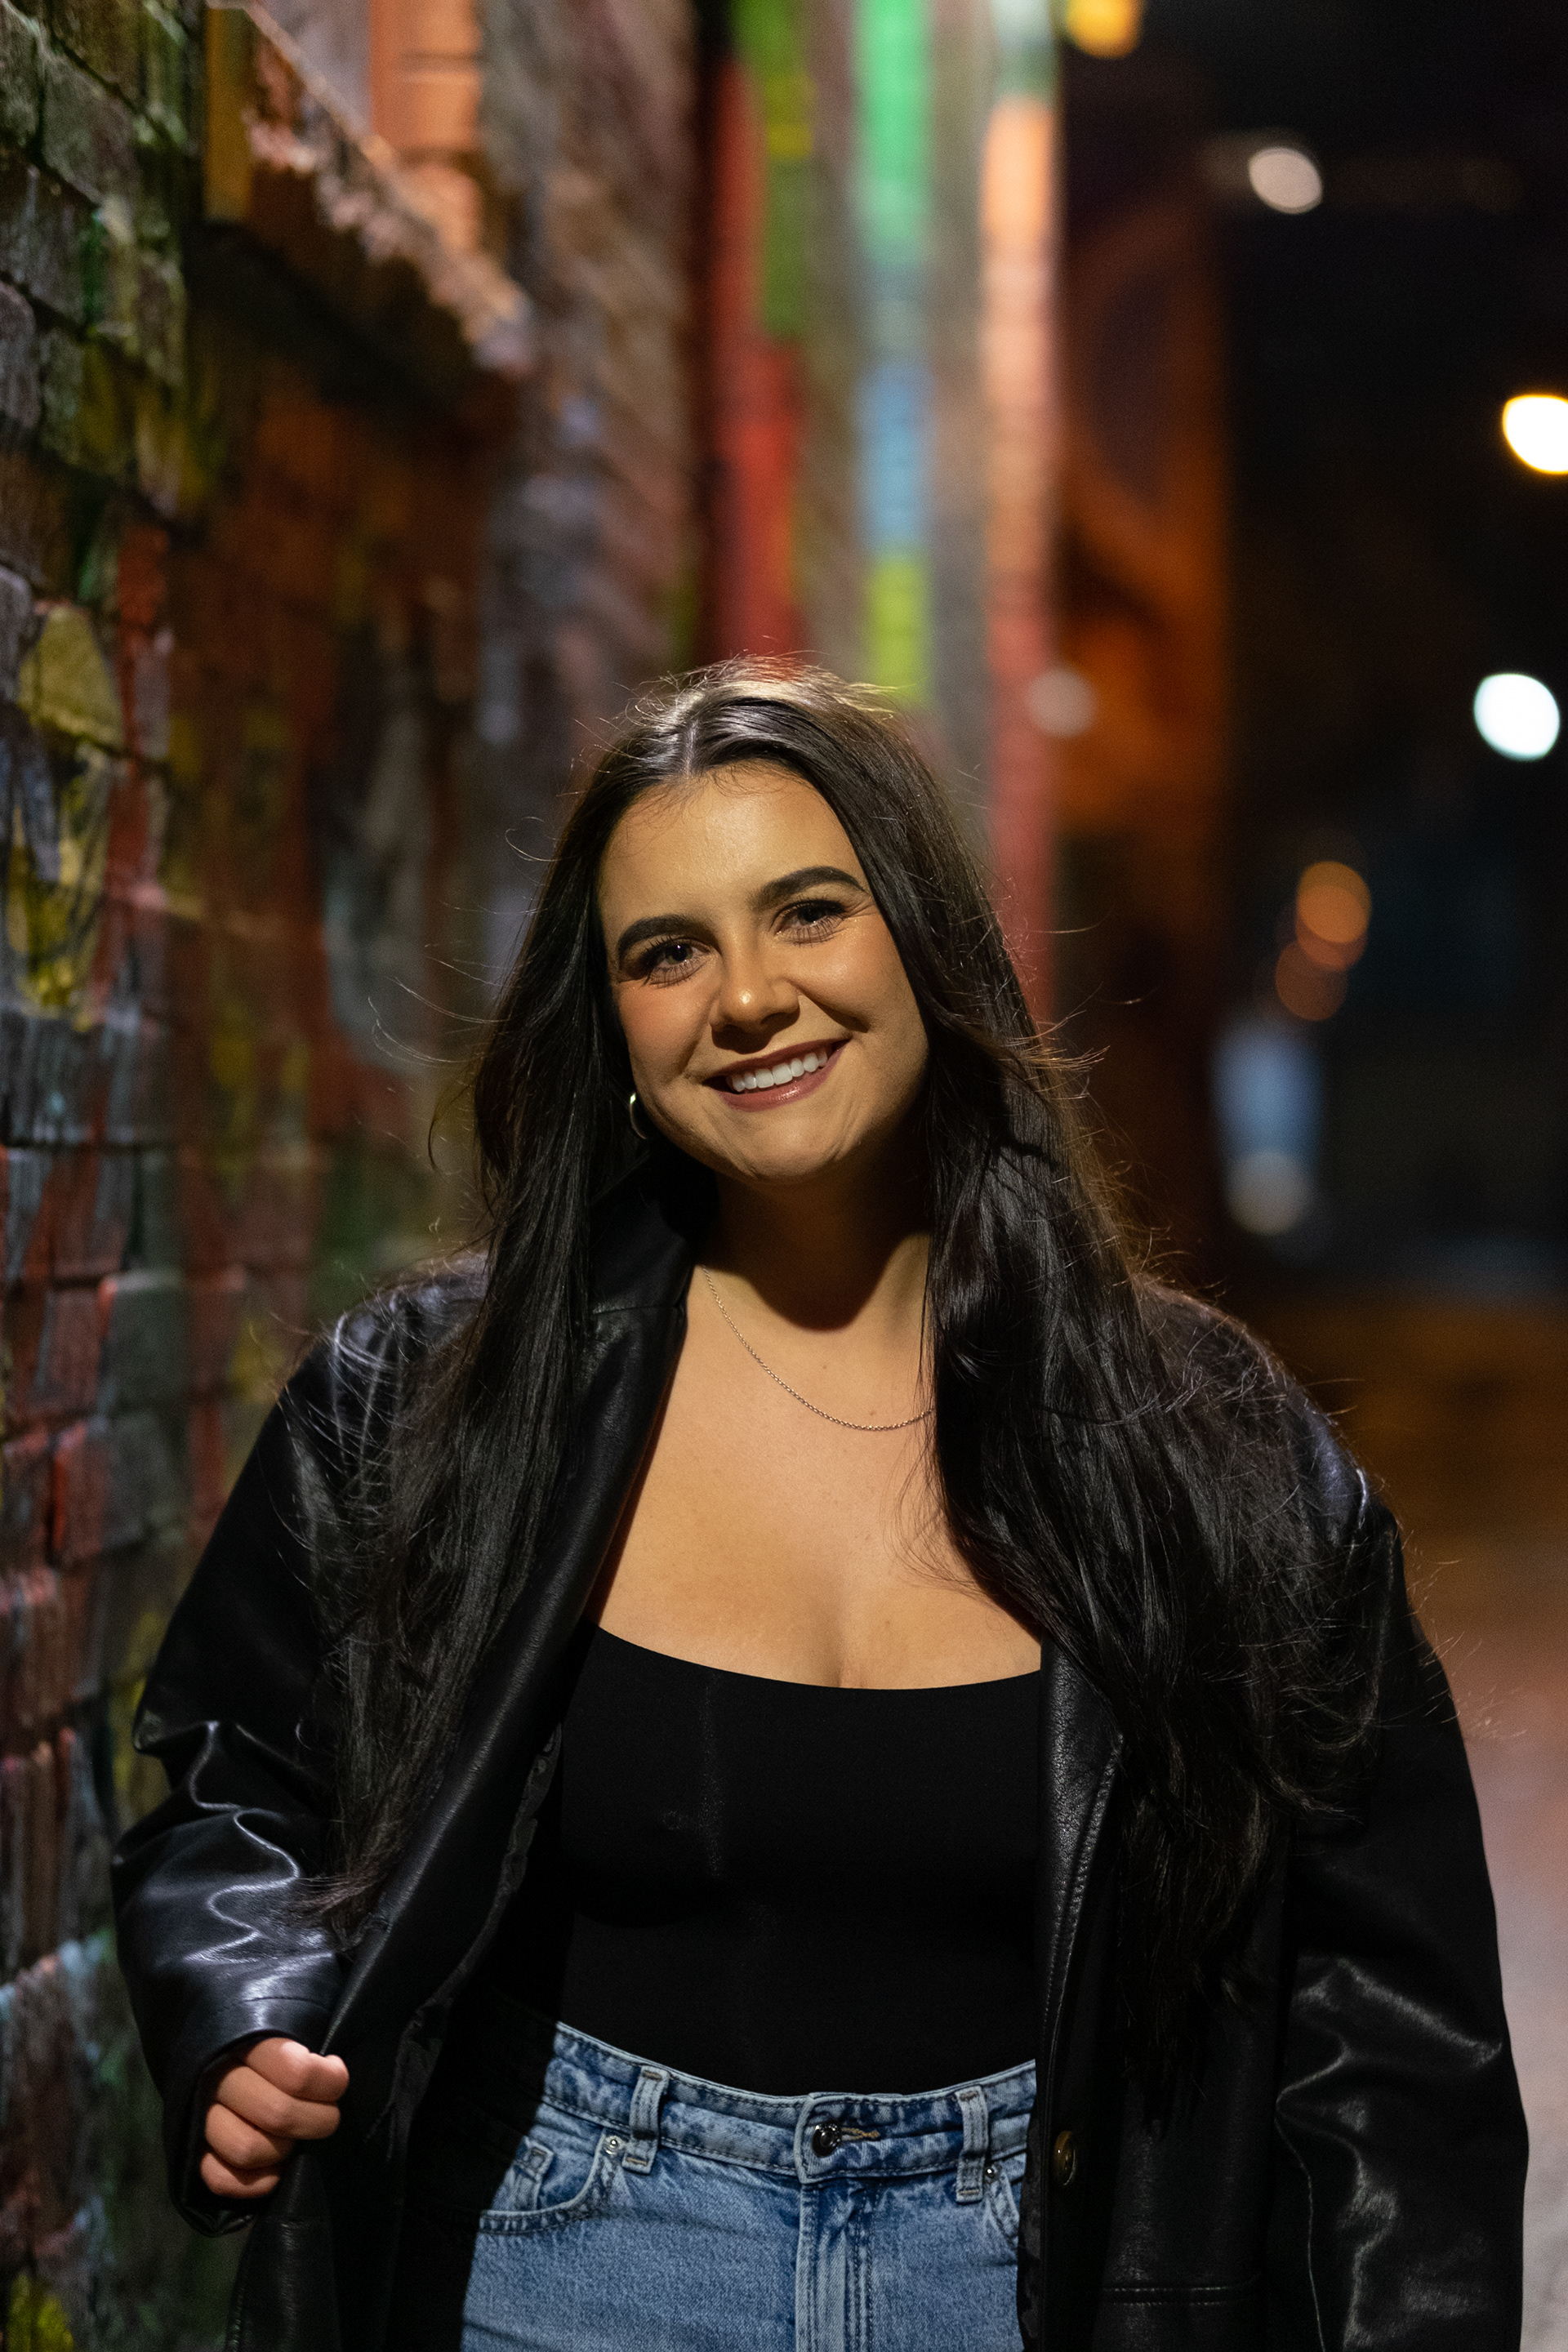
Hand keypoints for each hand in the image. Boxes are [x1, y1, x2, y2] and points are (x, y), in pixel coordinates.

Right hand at [200, 2036, 348, 2198]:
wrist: (222, 2057)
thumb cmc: (273, 2046)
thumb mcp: (293, 2028)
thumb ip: (308, 2052)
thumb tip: (334, 2072)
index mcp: (248, 2041)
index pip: (297, 2072)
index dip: (329, 2083)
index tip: (336, 2081)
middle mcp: (219, 2077)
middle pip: (277, 2114)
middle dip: (316, 2122)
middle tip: (325, 2116)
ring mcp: (201, 2116)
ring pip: (247, 2149)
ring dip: (282, 2151)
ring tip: (293, 2139)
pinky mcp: (192, 2152)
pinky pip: (220, 2179)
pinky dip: (255, 2182)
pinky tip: (275, 2168)